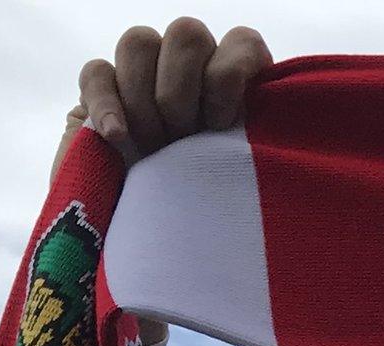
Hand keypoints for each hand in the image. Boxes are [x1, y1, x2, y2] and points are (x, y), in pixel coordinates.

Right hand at [49, 19, 272, 344]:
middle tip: (183, 138)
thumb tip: (288, 122)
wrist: (150, 275)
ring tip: (151, 150)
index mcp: (237, 92)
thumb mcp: (246, 189)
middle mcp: (191, 78)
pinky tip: (117, 139)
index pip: (242, 42)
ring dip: (147, 95)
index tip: (223, 124)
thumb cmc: (210, 233)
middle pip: (187, 32)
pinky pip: (97, 71)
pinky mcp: (95, 99)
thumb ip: (258, 146)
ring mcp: (141, 83)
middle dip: (183, 86)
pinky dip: (107, 102)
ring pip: (140, 42)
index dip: (230, 73)